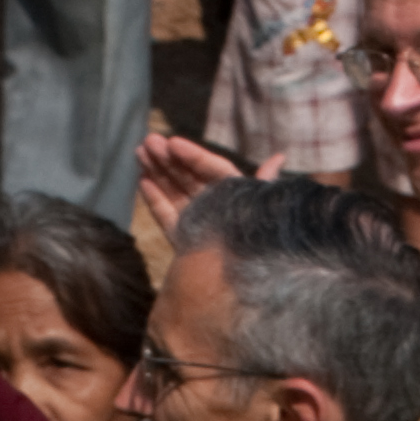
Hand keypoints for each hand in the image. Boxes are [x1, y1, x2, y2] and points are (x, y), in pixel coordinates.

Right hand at [136, 131, 271, 240]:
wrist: (243, 279)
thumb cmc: (256, 237)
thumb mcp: (260, 208)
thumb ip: (264, 183)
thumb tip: (279, 157)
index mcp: (232, 193)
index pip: (212, 168)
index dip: (193, 155)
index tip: (173, 142)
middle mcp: (213, 202)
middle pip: (188, 176)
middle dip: (168, 158)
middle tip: (149, 141)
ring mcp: (195, 218)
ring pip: (174, 190)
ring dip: (157, 171)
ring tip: (139, 151)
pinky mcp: (182, 236)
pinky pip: (166, 215)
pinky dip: (155, 199)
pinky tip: (143, 181)